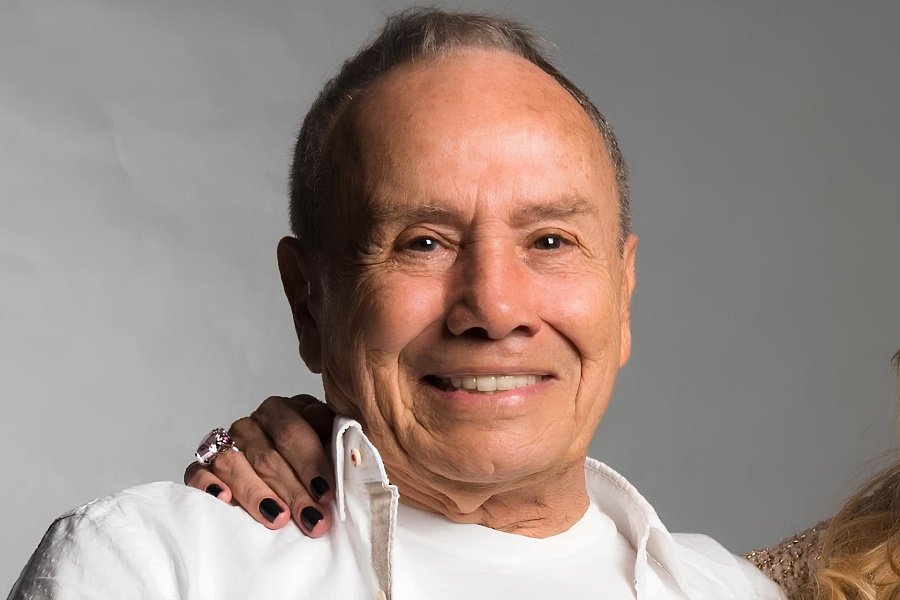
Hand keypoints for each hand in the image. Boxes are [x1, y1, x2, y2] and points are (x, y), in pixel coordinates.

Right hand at [184, 395, 335, 536]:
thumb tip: (345, 450)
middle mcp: (251, 424)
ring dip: (257, 493)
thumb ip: (335, 441)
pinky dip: (208, 484)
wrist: (290, 481)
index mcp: (282, 410)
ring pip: (233, 463)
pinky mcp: (202, 467)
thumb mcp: (329, 446)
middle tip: (312, 519)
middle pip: (266, 454)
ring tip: (278, 518)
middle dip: (292, 490)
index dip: (310, 462)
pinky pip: (197, 472)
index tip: (326, 492)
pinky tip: (225, 500)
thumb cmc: (312, 464)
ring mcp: (225, 444)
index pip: (292, 431)